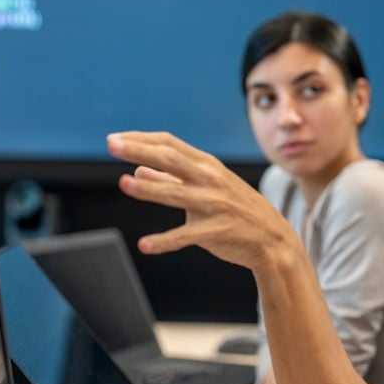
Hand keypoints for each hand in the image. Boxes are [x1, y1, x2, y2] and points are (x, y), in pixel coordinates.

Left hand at [106, 131, 296, 270]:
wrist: (272, 239)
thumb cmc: (236, 210)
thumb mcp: (208, 186)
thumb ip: (172, 178)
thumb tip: (139, 168)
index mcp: (207, 165)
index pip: (169, 143)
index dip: (141, 139)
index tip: (115, 139)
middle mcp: (210, 180)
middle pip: (170, 159)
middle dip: (138, 150)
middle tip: (111, 146)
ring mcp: (214, 205)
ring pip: (176, 193)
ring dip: (148, 188)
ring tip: (125, 184)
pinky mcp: (217, 231)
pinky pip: (185, 236)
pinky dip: (164, 241)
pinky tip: (145, 245)